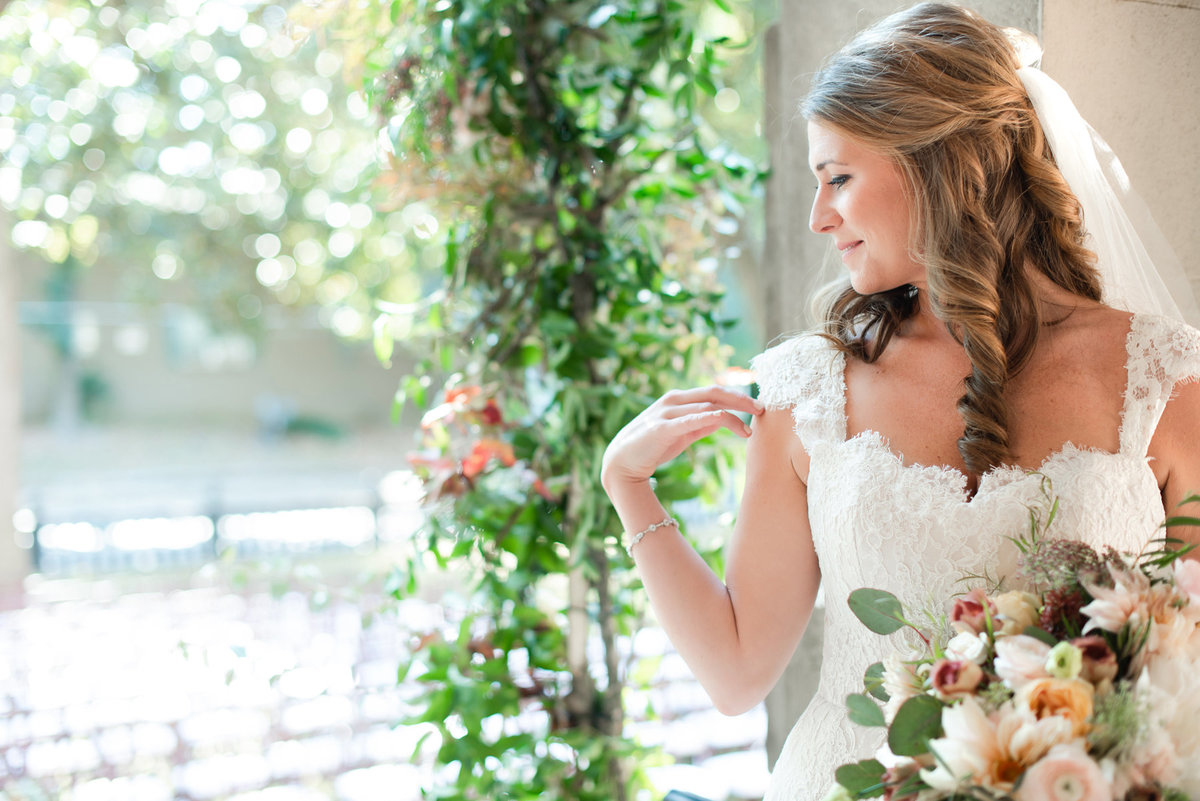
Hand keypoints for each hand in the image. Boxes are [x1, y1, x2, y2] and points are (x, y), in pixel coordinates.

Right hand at [601, 386, 764, 490]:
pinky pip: (688, 420)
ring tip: (749, 430)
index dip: (738, 397)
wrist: (621, 463)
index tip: (758, 408)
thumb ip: (700, 424)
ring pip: (705, 406)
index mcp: (679, 399)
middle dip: (741, 400)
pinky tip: (723, 420)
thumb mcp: (681, 434)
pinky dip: (707, 418)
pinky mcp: (660, 429)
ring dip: (731, 416)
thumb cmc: (652, 448)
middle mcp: (673, 400)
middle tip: (762, 410)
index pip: (714, 392)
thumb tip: (723, 419)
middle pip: (714, 393)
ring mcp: (665, 413)